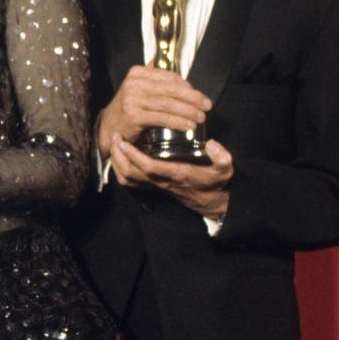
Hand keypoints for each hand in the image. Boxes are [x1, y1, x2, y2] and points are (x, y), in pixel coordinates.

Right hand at [97, 65, 211, 156]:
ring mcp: (132, 99)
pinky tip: (188, 126)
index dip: (188, 87)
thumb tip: (186, 83)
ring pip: (169, 104)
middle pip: (171, 89)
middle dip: (194, 98)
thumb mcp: (140, 89)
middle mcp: (133, 83)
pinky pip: (162, 118)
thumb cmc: (130, 108)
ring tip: (200, 118)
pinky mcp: (133, 115)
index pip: (170, 76)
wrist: (109, 126)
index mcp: (137, 72)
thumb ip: (157, 82)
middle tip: (207, 106)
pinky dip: (178, 122)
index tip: (200, 96)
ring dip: (189, 111)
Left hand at [110, 134, 232, 217]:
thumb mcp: (224, 170)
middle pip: (130, 173)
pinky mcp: (152, 186)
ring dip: (116, 162)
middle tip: (115, 137)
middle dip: (118, 156)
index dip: (133, 155)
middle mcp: (161, 181)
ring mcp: (154, 185)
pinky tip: (120, 156)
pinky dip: (120, 170)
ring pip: (127, 179)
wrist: (210, 202)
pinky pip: (130, 181)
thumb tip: (212, 143)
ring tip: (114, 144)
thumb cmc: (214, 183)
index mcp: (175, 174)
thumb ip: (222, 158)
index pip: (149, 166)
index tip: (124, 140)